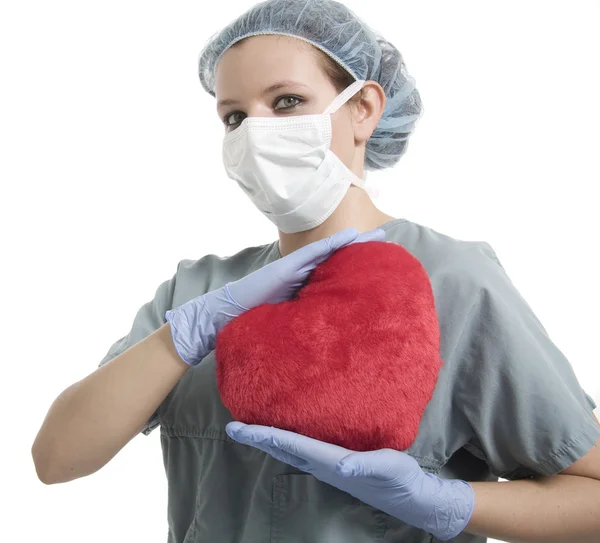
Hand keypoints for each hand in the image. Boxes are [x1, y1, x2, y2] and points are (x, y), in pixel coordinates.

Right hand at [165, 227, 385, 364]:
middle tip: (387, 239)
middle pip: (337, 258)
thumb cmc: (253, 321)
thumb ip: (305, 318)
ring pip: (328, 251)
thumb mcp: (287, 321)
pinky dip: (332, 245)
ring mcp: (292, 269)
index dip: (356, 265)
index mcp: (303, 287)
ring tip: (378, 234)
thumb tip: (327, 332)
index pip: (335, 273)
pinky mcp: (285, 269)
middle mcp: (300, 275)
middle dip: (361, 249)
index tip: (380, 262)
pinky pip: (312, 255)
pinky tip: (351, 237)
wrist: (224, 315)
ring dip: (353, 242)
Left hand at [226, 422, 474, 540]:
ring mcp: (327, 466)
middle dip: (256, 438)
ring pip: (289, 449)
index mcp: (330, 461)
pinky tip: (287, 431)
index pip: (289, 444)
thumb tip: (342, 465)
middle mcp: (323, 464)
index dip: (262, 435)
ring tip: (252, 425)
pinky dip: (286, 439)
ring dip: (268, 439)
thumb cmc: (400, 480)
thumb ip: (364, 467)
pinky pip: (302, 448)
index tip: (238, 428)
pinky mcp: (336, 463)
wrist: (411, 498)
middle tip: (233, 426)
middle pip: (281, 448)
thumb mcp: (388, 468)